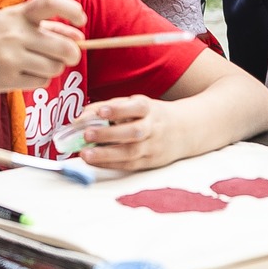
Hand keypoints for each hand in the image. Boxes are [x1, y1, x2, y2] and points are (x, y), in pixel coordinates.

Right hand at [0, 0, 85, 93]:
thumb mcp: (9, 24)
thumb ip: (43, 27)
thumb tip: (79, 38)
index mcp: (16, 14)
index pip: (50, 3)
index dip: (72, 9)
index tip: (81, 19)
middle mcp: (15, 34)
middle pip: (64, 48)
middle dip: (73, 54)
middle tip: (69, 56)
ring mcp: (11, 57)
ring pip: (55, 67)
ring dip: (53, 68)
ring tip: (37, 63)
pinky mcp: (8, 78)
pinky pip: (41, 81)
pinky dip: (40, 79)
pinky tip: (24, 73)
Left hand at [73, 96, 189, 172]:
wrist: (185, 131)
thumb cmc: (152, 115)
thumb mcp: (136, 104)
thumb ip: (111, 107)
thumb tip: (82, 116)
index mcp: (149, 109)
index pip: (136, 107)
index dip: (119, 109)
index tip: (102, 111)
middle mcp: (153, 127)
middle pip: (133, 132)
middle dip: (109, 133)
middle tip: (86, 134)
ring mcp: (152, 147)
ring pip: (130, 152)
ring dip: (106, 154)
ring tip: (85, 154)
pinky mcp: (149, 162)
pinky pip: (128, 164)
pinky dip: (110, 164)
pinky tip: (94, 162)